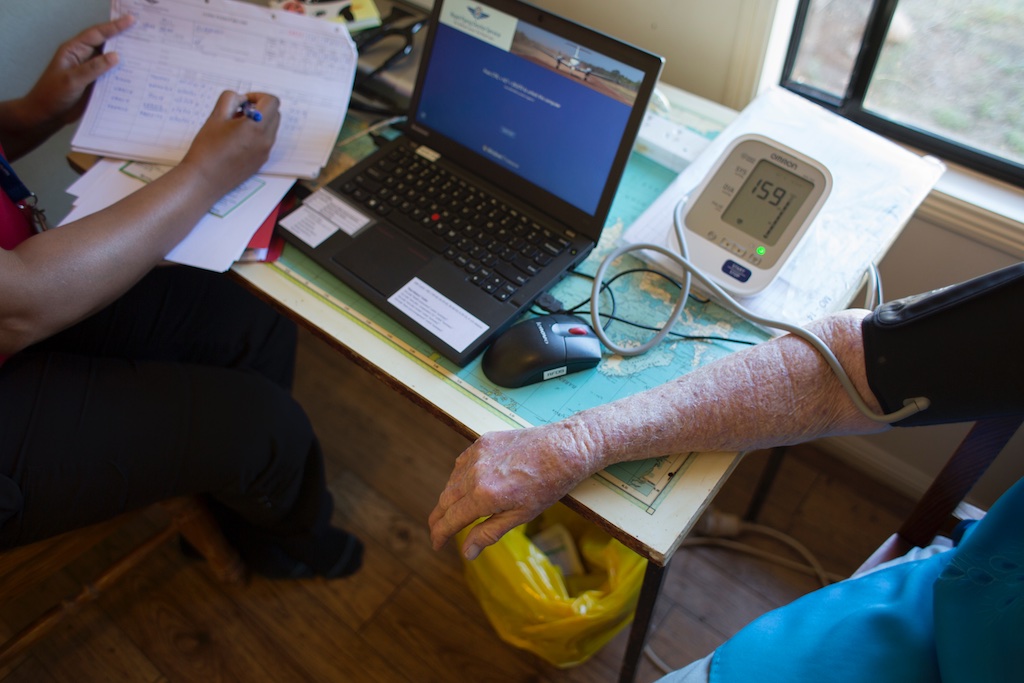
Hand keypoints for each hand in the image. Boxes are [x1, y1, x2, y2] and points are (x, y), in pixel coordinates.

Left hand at [23, 15, 134, 127]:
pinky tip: (136, 74)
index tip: (130, 20)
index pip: (96, 34)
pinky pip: (111, 76)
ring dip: (126, 57)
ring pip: (110, 60)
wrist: (47, 115)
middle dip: (123, 38)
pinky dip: (123, 74)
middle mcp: (83, 58)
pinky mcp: (95, 84)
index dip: (114, 27)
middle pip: (105, 44)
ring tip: (145, 52)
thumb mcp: (72, 80)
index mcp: (74, 50)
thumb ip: (94, 68)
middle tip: (143, 33)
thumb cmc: (53, 94)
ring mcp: (90, 71)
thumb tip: (116, 56)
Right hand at [181, 91, 280, 193]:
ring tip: (234, 127)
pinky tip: (236, 140)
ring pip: (270, 128)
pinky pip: (265, 142)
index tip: (244, 101)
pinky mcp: (260, 162)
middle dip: (259, 108)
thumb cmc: (207, 149)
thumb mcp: (216, 116)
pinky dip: (256, 135)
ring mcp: (265, 153)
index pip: (272, 102)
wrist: (204, 180)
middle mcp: (266, 141)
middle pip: (275, 114)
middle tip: (238, 112)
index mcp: (257, 128)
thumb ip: (230, 99)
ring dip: (258, 121)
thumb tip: (241, 99)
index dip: (258, 96)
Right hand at [428, 422, 601, 559]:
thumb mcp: (520, 516)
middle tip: (440, 531)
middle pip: (445, 500)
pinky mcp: (483, 442)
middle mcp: (474, 474)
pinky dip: (459, 478)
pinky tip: (467, 486)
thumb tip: (466, 553)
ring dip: (449, 499)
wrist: (564, 448)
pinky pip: (462, 463)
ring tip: (456, 512)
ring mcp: (477, 455)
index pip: (450, 519)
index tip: (436, 544)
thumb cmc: (548, 485)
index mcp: (483, 496)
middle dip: (440, 518)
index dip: (440, 534)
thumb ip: (488, 533)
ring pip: (451, 482)